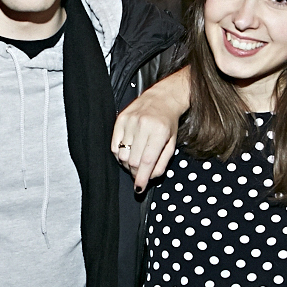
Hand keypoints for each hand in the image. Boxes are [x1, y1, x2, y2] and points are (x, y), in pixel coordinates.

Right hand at [113, 67, 189, 190]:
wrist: (162, 98)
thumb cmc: (168, 122)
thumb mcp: (171, 144)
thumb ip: (162, 163)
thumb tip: (150, 177)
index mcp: (159, 132)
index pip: (147, 161)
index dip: (142, 178)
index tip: (139, 188)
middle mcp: (143, 125)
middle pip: (133, 161)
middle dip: (136, 173)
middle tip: (141, 173)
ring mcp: (129, 122)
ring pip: (122, 155)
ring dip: (127, 164)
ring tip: (135, 160)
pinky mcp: (120, 119)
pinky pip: (114, 146)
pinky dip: (119, 155)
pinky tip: (128, 152)